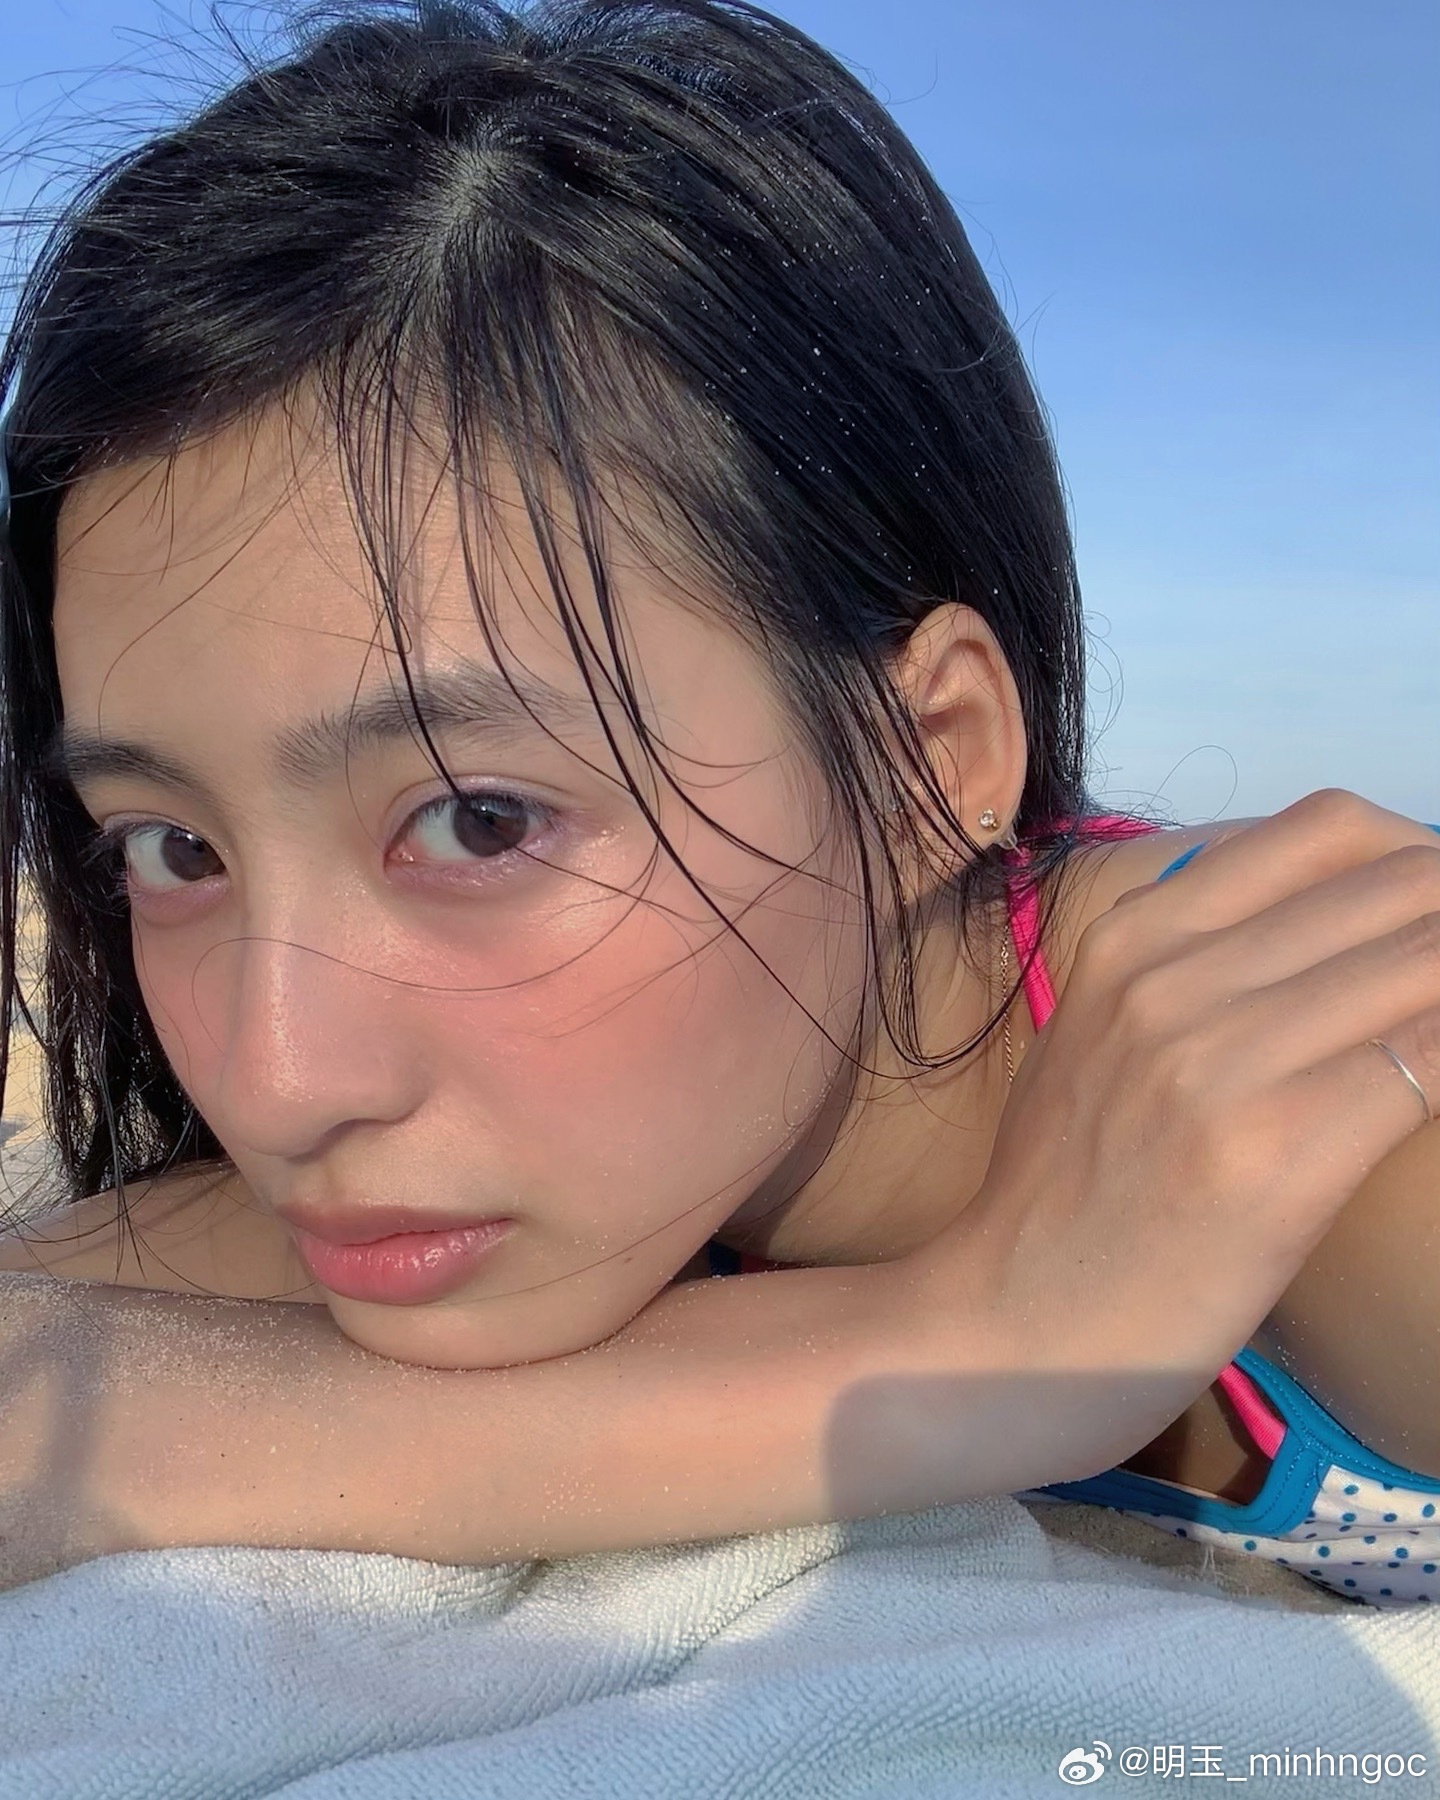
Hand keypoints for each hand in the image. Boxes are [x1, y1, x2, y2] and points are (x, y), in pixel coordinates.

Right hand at [925, 790, 1439, 1471]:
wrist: (1013, 1322)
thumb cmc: (1067, 1189)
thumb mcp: (1099, 1036)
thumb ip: (1193, 968)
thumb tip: (1331, 932)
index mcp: (1135, 935)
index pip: (1330, 828)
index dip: (1418, 859)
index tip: (1432, 920)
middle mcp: (1176, 978)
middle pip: (1401, 886)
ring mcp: (1222, 1063)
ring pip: (1430, 965)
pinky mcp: (1278, 1156)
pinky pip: (1428, 1066)